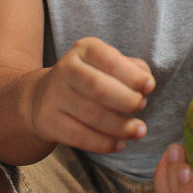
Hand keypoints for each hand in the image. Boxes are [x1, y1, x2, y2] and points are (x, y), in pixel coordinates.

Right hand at [30, 37, 155, 153]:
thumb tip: (147, 82)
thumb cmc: (88, 78)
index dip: (132, 75)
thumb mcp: (106, 64)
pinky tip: (119, 144)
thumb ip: (131, 69)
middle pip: (99, 88)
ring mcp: (54, 95)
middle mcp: (66, 69)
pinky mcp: (48, 120)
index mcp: (84, 49)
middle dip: (127, 100)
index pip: (110, 60)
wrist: (42, 96)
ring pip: (92, 115)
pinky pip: (80, 137)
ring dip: (121, 127)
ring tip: (138, 130)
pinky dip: (104, 143)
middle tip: (142, 107)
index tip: (150, 87)